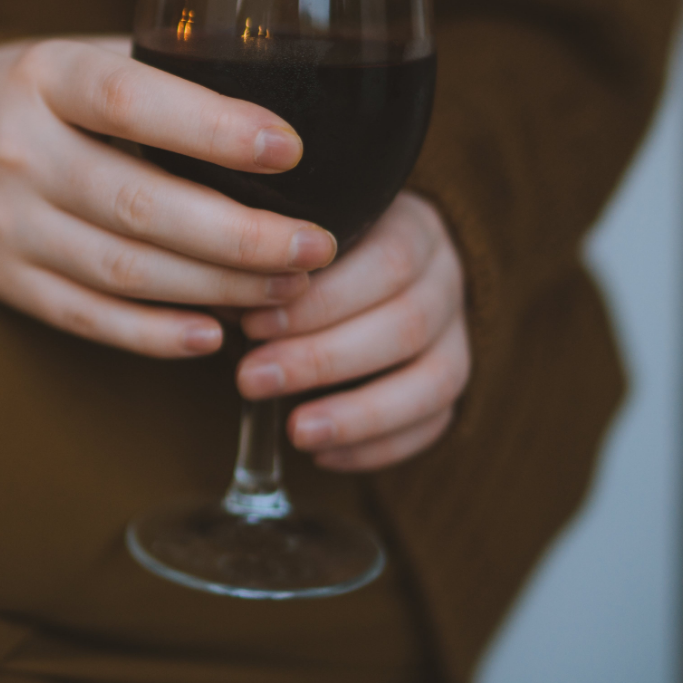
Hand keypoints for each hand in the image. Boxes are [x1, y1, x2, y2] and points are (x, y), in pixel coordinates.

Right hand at [0, 37, 337, 357]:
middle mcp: (14, 149)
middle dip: (240, 235)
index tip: (291, 148)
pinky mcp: (0, 280)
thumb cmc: (32, 94)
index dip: (212, 128)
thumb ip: (159, 76)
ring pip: (122, 269)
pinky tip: (212, 334)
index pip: (129, 99)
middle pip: (137, 204)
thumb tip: (286, 105)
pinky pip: (87, 317)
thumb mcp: (77, 56)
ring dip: (214, 287)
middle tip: (316, 246)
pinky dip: (153, 333)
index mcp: (42, 75)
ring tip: (287, 287)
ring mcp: (2, 223)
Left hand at [236, 192, 469, 470]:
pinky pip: (434, 422)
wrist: (365, 261)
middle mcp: (446, 277)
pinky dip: (379, 446)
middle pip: (406, 323)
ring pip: (433, 381)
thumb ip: (272, 260)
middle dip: (323, 359)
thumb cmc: (311, 249)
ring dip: (359, 414)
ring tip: (296, 433)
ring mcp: (458, 332)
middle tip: (250, 380)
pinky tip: (324, 457)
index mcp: (412, 226)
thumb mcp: (296, 235)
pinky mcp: (452, 379)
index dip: (322, 301)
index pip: (387, 261)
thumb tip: (224, 301)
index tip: (252, 326)